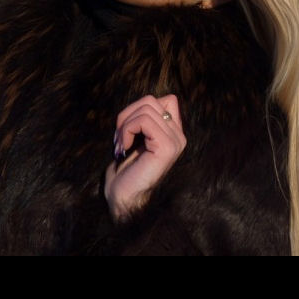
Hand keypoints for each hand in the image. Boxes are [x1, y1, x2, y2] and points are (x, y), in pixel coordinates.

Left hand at [104, 94, 186, 221]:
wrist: (124, 199)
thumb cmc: (125, 171)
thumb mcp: (137, 138)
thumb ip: (145, 120)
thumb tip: (141, 103)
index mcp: (174, 133)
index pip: (167, 99)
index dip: (141, 107)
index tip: (128, 128)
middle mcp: (179, 136)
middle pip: (152, 100)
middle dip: (127, 114)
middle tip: (119, 137)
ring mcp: (175, 141)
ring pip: (146, 108)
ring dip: (125, 124)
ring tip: (120, 143)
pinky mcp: (166, 147)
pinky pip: (144, 121)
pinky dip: (127, 130)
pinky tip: (123, 147)